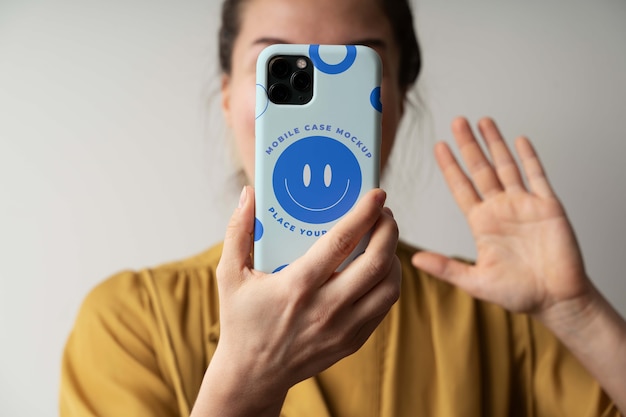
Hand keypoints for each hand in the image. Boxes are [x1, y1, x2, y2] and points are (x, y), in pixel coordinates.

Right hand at [202, 186, 399, 415]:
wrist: (253, 374)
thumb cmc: (241, 321)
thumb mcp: (229, 276)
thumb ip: (237, 232)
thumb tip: (248, 195)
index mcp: (297, 286)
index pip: (341, 242)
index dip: (363, 214)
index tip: (376, 194)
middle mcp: (326, 308)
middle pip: (376, 262)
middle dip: (388, 231)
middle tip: (384, 214)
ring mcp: (343, 328)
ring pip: (388, 287)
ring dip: (393, 257)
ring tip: (383, 241)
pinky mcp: (352, 342)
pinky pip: (383, 308)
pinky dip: (388, 283)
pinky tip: (378, 269)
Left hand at [412, 117, 591, 316]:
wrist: (557, 300)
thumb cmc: (519, 293)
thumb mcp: (475, 281)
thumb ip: (445, 268)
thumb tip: (414, 260)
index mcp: (482, 223)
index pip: (461, 187)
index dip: (450, 166)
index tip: (438, 146)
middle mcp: (501, 209)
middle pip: (481, 170)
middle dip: (468, 145)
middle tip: (456, 122)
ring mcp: (525, 205)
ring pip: (507, 166)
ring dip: (495, 143)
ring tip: (483, 122)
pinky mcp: (548, 207)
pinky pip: (537, 176)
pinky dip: (529, 157)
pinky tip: (519, 140)